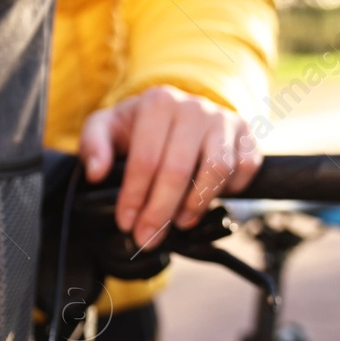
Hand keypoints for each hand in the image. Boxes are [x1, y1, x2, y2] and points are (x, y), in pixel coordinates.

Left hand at [78, 86, 261, 249]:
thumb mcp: (105, 127)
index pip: (145, 158)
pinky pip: (244, 168)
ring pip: (216, 170)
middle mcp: (194, 107)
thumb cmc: (135, 126)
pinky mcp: (246, 134)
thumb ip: (93, 146)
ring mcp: (223, 120)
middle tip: (148, 238)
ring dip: (195, 205)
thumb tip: (96, 173)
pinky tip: (206, 200)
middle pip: (178, 169)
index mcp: (158, 102)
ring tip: (178, 223)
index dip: (134, 196)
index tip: (126, 223)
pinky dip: (229, 190)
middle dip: (160, 211)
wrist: (172, 111)